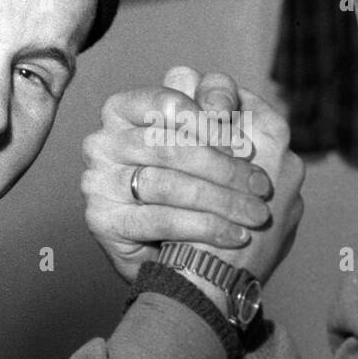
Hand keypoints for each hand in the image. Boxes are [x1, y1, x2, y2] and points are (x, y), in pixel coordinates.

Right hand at [82, 66, 303, 284]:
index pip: (167, 100)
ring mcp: (97, 180)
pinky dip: (203, 228)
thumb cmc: (206, 187)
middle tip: (260, 186)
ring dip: (219, 200)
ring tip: (255, 215)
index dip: (208, 119)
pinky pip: (158, 219)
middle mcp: (103, 141)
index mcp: (126, 109)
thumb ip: (219, 108)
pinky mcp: (101, 219)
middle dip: (223, 167)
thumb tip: (220, 104)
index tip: (244, 145)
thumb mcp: (219, 141)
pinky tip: (234, 236)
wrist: (186, 259)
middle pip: (168, 145)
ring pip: (164, 183)